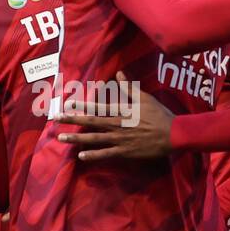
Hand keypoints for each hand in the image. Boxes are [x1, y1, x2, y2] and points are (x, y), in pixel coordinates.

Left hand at [55, 72, 174, 160]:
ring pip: (94, 138)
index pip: (97, 108)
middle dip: (72, 120)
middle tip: (56, 119)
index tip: (67, 104)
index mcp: (121, 111)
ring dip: (77, 138)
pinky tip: (81, 156)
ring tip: (61, 138)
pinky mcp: (125, 151)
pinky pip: (106, 154)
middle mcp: (117, 125)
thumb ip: (130, 87)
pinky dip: (93, 155)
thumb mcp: (145, 98)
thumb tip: (119, 74)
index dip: (81, 106)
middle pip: (91, 122)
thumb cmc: (160, 115)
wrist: (173, 134)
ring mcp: (120, 139)